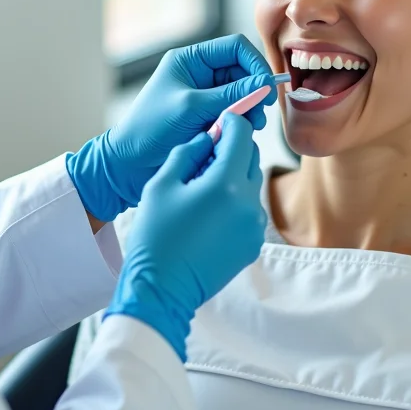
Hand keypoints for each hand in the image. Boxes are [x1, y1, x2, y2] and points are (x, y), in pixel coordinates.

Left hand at [67, 34, 274, 220]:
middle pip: (243, 70)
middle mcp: (200, 74)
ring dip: (251, 108)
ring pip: (243, 93)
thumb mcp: (192, 108)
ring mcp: (205, 96)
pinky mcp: (209, 117)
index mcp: (190, 60)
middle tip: (259, 113)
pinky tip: (240, 134)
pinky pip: (236, 112)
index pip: (234, 47)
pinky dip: (242, 122)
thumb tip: (265, 85)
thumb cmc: (150, 129)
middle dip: (255, 90)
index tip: (266, 87)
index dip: (255, 63)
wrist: (130, 163)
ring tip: (251, 126)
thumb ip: (231, 95)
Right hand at [104, 113, 264, 360]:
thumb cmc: (155, 235)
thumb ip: (187, 153)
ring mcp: (255, 226)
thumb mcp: (162, 185)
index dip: (231, 122)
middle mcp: (249, 204)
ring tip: (202, 187)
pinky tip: (209, 212)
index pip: (241, 136)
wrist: (162, 288)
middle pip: (251, 158)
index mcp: (226, 185)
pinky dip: (235, 202)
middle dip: (233, 149)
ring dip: (233, 176)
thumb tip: (207, 138)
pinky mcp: (254, 244)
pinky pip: (250, 210)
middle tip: (206, 154)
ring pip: (251, 184)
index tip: (220, 120)